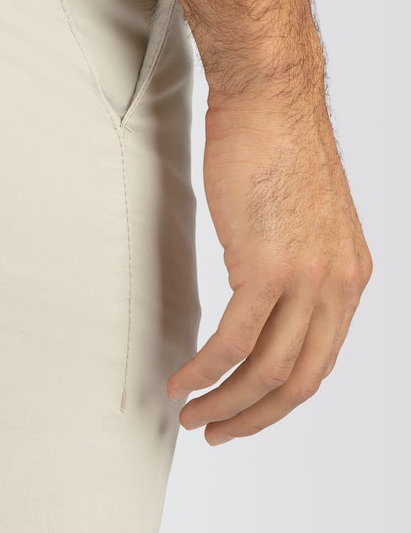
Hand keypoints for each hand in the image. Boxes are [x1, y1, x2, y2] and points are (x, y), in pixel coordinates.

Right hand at [166, 88, 371, 445]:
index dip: (280, 399)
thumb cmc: (274, 146)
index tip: (244, 410)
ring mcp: (306, 278)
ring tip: (191, 414)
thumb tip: (257, 287)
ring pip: (268, 370)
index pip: (321, 360)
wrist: (269, 101)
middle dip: (254, 417)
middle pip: (300, 380)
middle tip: (214, 431)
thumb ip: (289, 261)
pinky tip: (183, 380)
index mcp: (349, 277)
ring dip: (225, 403)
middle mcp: (339, 285)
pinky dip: (205, 370)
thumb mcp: (299, 217)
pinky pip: (235, 340)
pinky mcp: (267, 266)